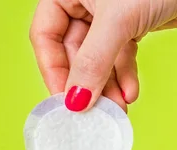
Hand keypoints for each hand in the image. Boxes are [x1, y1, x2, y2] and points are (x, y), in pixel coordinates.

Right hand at [29, 0, 176, 111]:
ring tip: (116, 109)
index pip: (45, 37)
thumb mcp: (117, 21)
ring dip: (106, 87)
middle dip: (86, 84)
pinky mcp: (130, 25)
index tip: (64, 101)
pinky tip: (130, 93)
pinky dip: (124, 76)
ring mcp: (106, 17)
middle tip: (93, 111)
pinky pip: (119, 57)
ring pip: (97, 60)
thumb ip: (93, 62)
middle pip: (72, 54)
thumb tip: (76, 100)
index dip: (52, 70)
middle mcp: (82, 4)